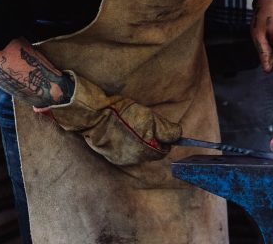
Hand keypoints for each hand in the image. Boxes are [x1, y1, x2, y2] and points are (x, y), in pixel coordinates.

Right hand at [47, 72, 181, 164]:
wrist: (94, 115)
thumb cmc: (123, 114)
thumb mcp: (149, 117)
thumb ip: (167, 129)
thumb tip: (178, 135)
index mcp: (147, 151)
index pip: (164, 149)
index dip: (165, 138)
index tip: (161, 128)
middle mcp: (135, 159)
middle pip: (151, 152)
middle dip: (152, 140)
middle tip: (144, 124)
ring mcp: (122, 159)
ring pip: (137, 152)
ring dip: (139, 142)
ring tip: (131, 126)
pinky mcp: (110, 156)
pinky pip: (124, 152)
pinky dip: (126, 144)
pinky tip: (121, 132)